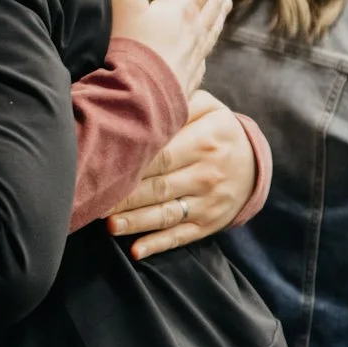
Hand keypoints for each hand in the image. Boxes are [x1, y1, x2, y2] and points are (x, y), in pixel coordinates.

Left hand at [108, 92, 257, 258]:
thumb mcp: (207, 107)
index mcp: (205, 142)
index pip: (162, 155)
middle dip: (125, 196)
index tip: (102, 168)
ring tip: (108, 225)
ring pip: (166, 214)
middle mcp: (208, 174)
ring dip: (136, 222)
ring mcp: (209, 203)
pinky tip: (136, 251)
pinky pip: (181, 236)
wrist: (254, 163)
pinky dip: (158, 245)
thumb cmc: (216, 130)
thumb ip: (179, 102)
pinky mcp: (209, 224)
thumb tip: (143, 95)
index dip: (132, 164)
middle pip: (159, 187)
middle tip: (93, 199)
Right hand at [110, 0, 229, 97]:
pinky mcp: (191, 76)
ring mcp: (196, 55)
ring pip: (214, 28)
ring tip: (227, 3)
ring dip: (221, 12)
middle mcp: (195, 30)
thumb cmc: (131, 49)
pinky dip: (209, 44)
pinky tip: (207, 47)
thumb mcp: (125, 5)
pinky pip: (205, 55)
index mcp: (181, 9)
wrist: (141, 97)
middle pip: (213, 3)